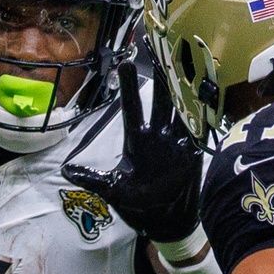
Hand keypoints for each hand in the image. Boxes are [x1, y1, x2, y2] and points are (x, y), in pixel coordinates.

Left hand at [63, 62, 202, 241]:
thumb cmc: (137, 205)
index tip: (126, 63)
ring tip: (189, 65)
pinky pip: (199, 130)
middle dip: (162, 77)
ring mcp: (176, 143)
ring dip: (185, 89)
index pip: (132, 108)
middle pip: (159, 101)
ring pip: (181, 109)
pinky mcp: (192, 154)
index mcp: (137, 141)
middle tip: (163, 50)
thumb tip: (64, 171)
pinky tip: (208, 95)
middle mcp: (157, 137)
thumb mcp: (112, 190)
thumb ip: (92, 179)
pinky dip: (204, 113)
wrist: (164, 222)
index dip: (129, 87)